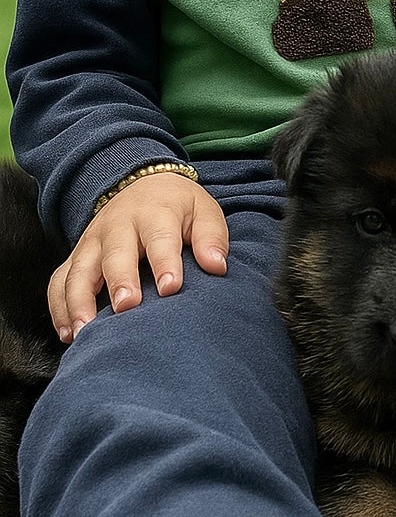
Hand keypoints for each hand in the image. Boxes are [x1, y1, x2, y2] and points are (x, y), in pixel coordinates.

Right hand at [48, 173, 228, 343]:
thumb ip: (211, 238)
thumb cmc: (177, 207)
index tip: (171, 287)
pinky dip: (59, 308)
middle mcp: (117, 227)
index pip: (160, 238)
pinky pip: (59, 282)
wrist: (141, 182)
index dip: (165, 263)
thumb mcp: (202, 211)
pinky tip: (69, 334)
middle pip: (115, 254)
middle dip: (119, 281)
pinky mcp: (76, 256)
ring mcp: (92, 242)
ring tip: (86, 331)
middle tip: (125, 308)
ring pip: (78, 270)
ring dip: (79, 301)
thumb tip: (217, 266)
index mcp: (154, 214)